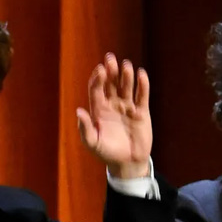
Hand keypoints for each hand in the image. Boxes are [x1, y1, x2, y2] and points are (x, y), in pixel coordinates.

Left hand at [76, 54, 151, 178]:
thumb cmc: (107, 153)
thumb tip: (79, 111)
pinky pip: (142, 95)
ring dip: (126, 75)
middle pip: (111, 83)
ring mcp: (127, 107)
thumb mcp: (92, 143)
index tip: (100, 70)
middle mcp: (113, 104)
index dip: (98, 79)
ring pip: (127, 86)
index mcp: (99, 109)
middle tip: (110, 58)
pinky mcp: (142, 112)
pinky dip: (142, 85)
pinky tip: (141, 74)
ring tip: (126, 65)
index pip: (96, 89)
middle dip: (111, 71)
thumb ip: (85, 128)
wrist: (127, 163)